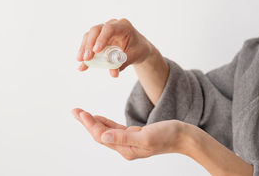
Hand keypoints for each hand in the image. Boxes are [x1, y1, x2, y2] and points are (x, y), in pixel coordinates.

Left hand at [71, 108, 186, 159]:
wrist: (183, 137)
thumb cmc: (168, 136)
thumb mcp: (146, 137)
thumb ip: (123, 137)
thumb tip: (102, 137)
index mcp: (126, 149)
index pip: (101, 136)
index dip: (89, 124)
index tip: (80, 112)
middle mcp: (125, 148)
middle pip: (100, 134)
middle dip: (86, 122)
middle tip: (75, 110)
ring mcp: (129, 142)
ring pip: (105, 131)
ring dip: (93, 122)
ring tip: (81, 113)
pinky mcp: (134, 136)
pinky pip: (115, 130)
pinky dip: (105, 123)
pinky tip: (98, 118)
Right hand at [76, 18, 152, 77]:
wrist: (139, 47)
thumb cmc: (138, 49)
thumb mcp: (134, 56)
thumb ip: (123, 63)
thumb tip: (113, 73)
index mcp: (123, 26)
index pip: (110, 28)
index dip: (101, 39)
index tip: (96, 51)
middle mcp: (112, 24)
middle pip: (96, 30)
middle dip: (89, 44)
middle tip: (86, 58)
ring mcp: (103, 30)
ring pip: (89, 35)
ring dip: (84, 48)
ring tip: (81, 61)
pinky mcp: (98, 37)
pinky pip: (88, 43)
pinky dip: (85, 53)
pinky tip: (82, 65)